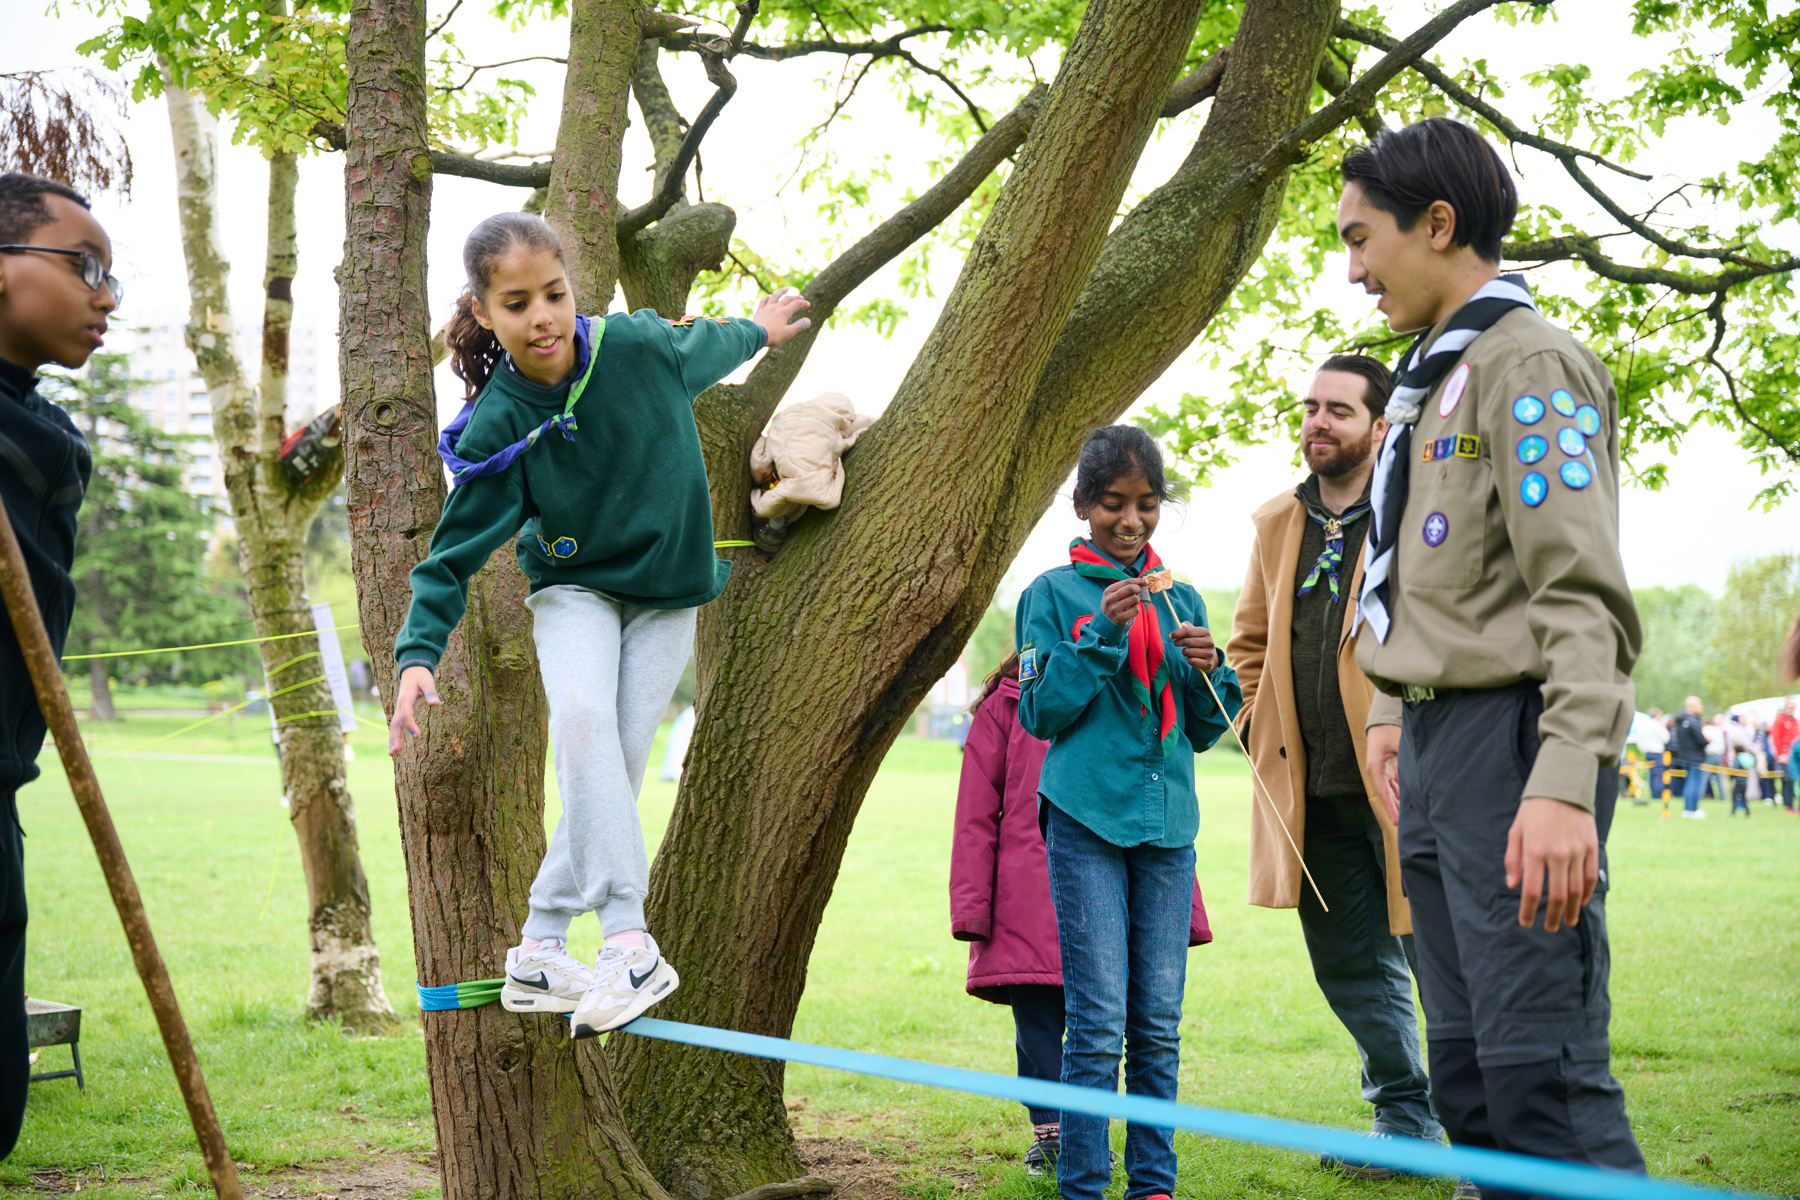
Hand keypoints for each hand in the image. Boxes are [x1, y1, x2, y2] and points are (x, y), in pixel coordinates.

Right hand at [387, 665, 440, 754]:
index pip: (407, 714)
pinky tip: (395, 748)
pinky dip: (394, 736)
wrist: (411, 671)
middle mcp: (400, 706)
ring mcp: (399, 709)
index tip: (417, 736)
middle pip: (396, 723)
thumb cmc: (421, 676)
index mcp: (406, 699)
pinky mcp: (400, 712)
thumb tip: (436, 704)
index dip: (411, 725)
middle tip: (396, 751)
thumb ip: (431, 692)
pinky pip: (396, 726)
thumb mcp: (427, 682)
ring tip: (392, 754)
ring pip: (394, 726)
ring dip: (393, 739)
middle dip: (396, 737)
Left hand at [752, 287, 811, 346]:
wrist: (756, 336)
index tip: (808, 304)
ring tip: (786, 288)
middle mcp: (776, 307)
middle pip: (787, 299)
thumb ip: (799, 326)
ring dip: (781, 291)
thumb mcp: (788, 333)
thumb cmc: (773, 335)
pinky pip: (764, 301)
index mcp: (784, 312)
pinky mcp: (759, 311)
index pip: (796, 304)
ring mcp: (767, 307)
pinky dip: (768, 297)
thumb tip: (809, 321)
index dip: (803, 303)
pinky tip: (769, 296)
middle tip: (801, 297)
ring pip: (775, 296)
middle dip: (795, 297)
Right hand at [1099, 578, 1142, 626]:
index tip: (1146, 581)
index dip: (1139, 580)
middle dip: (1138, 589)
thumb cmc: (1114, 603)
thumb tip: (1144, 582)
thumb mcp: (1115, 593)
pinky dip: (1136, 609)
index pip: (1127, 582)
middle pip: (1131, 588)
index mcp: (1108, 591)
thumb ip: (1127, 587)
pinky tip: (1131, 611)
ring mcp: (1115, 609)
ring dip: (1137, 600)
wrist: (1105, 620)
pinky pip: (1136, 610)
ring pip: (1134, 598)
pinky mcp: (1120, 618)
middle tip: (1138, 592)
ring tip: (1132, 602)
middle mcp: (1110, 599)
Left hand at [1169, 622, 1216, 672]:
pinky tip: (1191, 659)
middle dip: (1178, 642)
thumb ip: (1188, 628)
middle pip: (1187, 641)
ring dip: (1184, 652)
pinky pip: (1191, 661)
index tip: (1170, 636)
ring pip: (1188, 652)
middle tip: (1175, 643)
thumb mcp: (1196, 634)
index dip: (1178, 633)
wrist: (1211, 658)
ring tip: (1186, 651)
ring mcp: (1209, 653)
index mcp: (1206, 632)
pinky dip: (1188, 660)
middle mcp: (1209, 642)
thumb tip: (1182, 624)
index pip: (1188, 631)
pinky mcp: (1208, 663)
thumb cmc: (1199, 643)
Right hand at [1366, 723, 1399, 825]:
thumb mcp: (1399, 744)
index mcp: (1376, 768)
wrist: (1382, 720)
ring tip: (1409, 816)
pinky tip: (1409, 802)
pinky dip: (1402, 793)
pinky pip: (1396, 784)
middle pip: (1388, 795)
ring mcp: (1383, 770)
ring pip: (1392, 791)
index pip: (1384, 793)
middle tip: (1404, 825)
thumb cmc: (1388, 730)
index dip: (1391, 808)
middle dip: (1396, 809)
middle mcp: (1378, 772)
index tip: (1396, 821)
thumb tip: (1418, 775)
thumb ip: (1407, 760)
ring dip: (1399, 802)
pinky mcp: (1389, 768)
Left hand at [1505, 797, 1598, 932]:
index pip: (1531, 890)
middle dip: (1553, 917)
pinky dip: (1586, 893)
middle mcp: (1557, 854)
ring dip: (1571, 910)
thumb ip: (1513, 859)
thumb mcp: (1516, 831)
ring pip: (1576, 891)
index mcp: (1534, 851)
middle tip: (1550, 928)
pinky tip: (1580, 903)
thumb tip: (1512, 885)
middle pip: (1557, 896)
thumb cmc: (1534, 810)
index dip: (1528, 910)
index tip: (1526, 922)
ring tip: (1566, 921)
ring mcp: (1576, 852)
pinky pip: (1590, 877)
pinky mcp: (1591, 848)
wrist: (1563, 786)